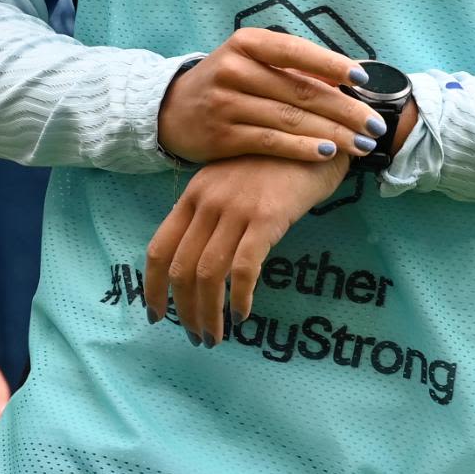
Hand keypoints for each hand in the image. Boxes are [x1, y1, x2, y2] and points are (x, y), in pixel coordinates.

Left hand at [145, 153, 352, 342]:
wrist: (321, 137)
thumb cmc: (279, 164)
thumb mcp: (233, 182)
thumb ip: (213, 213)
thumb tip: (199, 261)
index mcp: (193, 194)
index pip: (158, 248)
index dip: (153, 288)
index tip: (157, 315)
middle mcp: (208, 201)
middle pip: (180, 268)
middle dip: (183, 310)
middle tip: (197, 336)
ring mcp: (236, 208)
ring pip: (208, 274)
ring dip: (208, 313)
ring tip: (216, 335)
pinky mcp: (267, 218)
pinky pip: (244, 269)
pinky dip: (240, 298)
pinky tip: (244, 314)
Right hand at [158, 28, 380, 165]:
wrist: (171, 109)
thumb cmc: (229, 82)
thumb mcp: (254, 60)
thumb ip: (298, 65)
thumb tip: (357, 70)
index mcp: (248, 43)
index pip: (297, 51)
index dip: (332, 65)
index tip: (364, 79)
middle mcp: (234, 68)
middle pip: (300, 90)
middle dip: (344, 109)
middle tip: (375, 124)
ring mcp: (226, 103)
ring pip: (290, 119)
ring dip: (332, 133)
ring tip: (362, 144)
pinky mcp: (222, 136)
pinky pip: (271, 142)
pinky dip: (303, 148)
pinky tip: (328, 153)